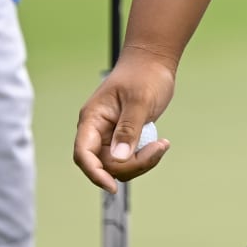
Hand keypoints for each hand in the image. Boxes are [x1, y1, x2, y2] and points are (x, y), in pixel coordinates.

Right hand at [73, 47, 175, 191]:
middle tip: (158, 149)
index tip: (112, 186)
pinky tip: (161, 143)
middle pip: (105, 164)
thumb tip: (118, 159)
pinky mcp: (124, 138)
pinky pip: (130, 158)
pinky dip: (145, 156)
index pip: (84, 154)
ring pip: (118, 165)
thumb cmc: (145, 74)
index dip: (94, 173)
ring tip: (162, 145)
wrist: (154, 61)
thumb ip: (128, 130)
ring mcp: (110, 135)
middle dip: (131, 164)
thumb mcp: (139, 100)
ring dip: (141, 162)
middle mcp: (97, 130)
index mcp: (92, 119)